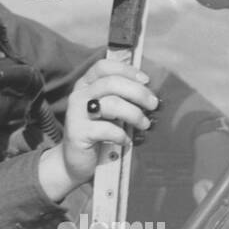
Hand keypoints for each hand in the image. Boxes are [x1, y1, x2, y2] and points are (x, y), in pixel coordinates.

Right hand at [38, 59, 158, 201]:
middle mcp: (79, 95)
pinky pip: (107, 129)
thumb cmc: (98, 134)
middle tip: (153, 104)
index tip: (146, 80)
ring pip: (111, 104)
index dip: (126, 70)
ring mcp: (76, 113)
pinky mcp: (78, 132)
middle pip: (111, 83)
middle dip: (138, 92)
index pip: (103, 67)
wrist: (75, 162)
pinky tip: (126, 141)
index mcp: (86, 85)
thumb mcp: (109, 112)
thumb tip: (150, 93)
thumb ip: (122, 98)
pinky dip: (122, 135)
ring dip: (134, 114)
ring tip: (144, 124)